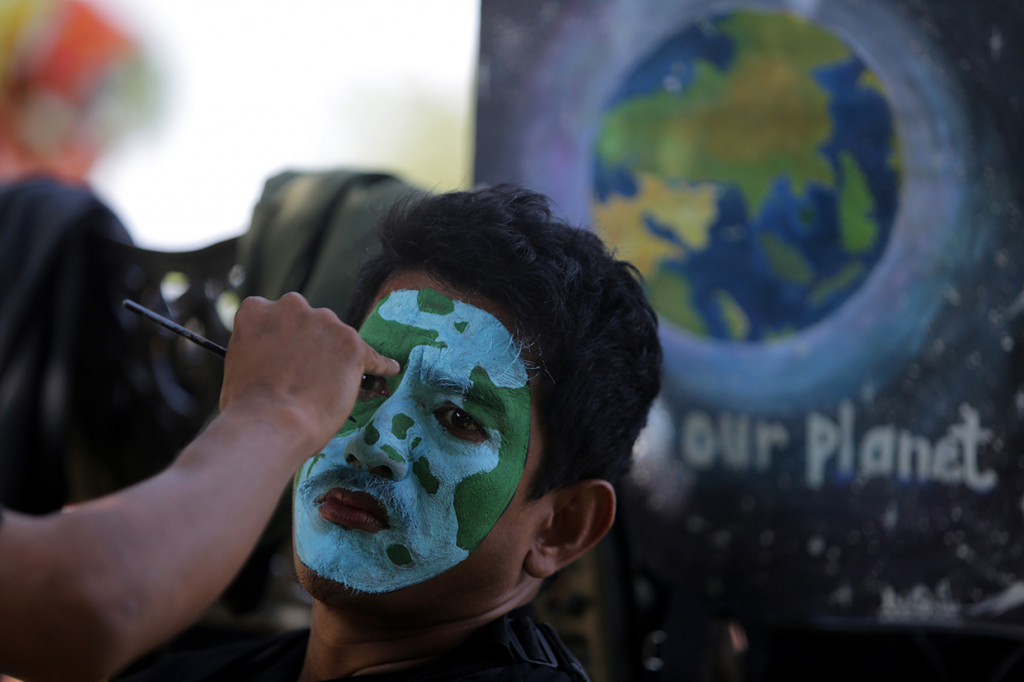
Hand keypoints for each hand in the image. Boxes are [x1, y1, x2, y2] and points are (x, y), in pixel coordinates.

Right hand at [219, 293, 398, 460]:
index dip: (283, 339)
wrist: (271, 423)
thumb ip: (258, 349)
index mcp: (257, 310)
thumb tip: (270, 358)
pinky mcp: (352, 344)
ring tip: (333, 386)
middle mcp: (291, 306)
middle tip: (308, 375)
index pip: (276, 316)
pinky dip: (380, 366)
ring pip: (338, 337)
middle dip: (311, 344)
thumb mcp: (239, 363)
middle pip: (310, 321)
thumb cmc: (247, 406)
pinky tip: (388, 371)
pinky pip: (371, 356)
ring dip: (338, 356)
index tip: (286, 356)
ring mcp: (325, 323)